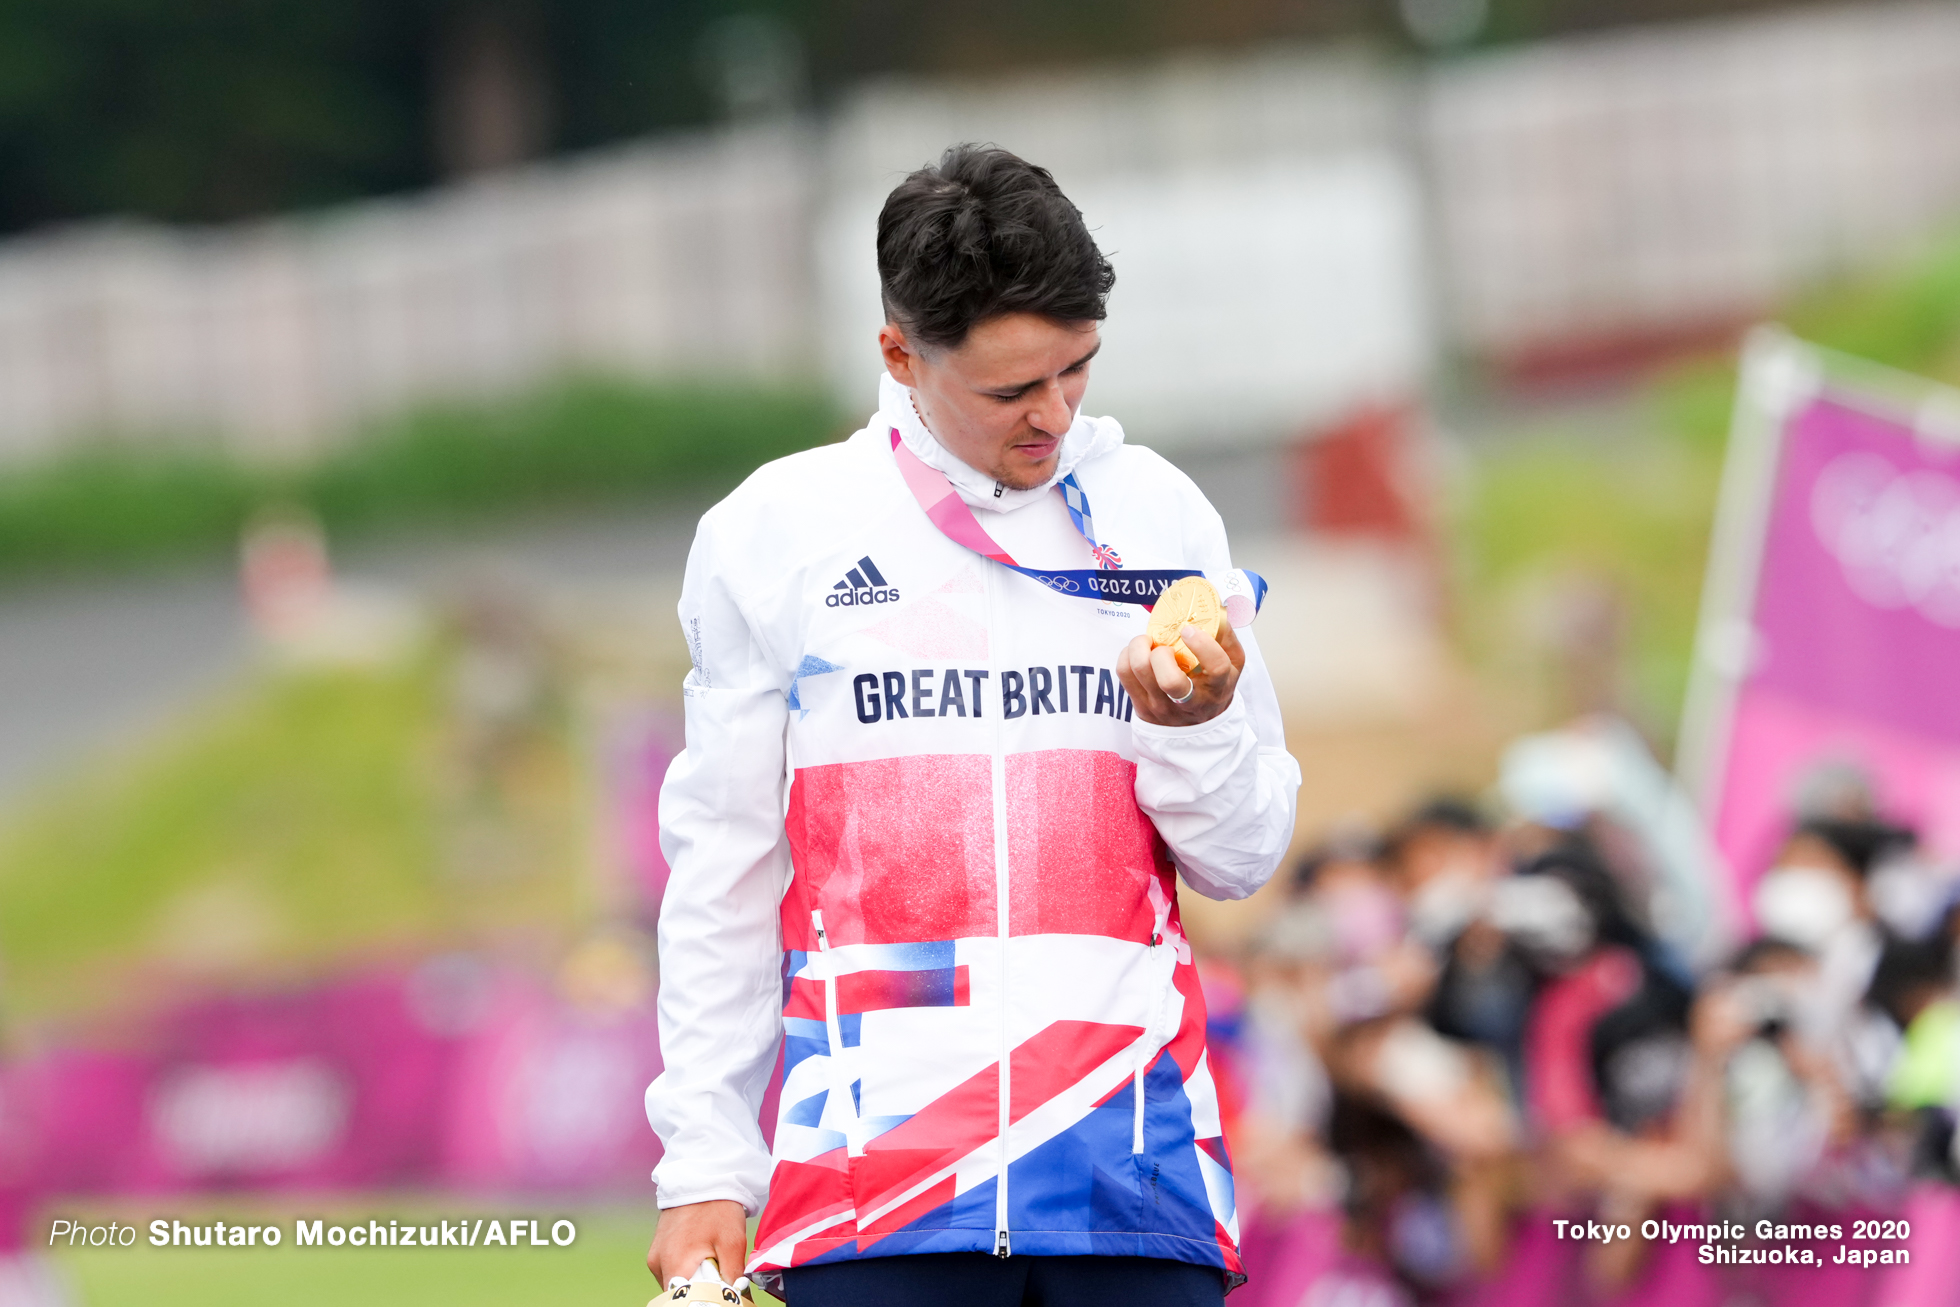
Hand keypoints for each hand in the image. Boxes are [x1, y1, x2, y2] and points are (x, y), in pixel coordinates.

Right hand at [647, 1200, 747, 1290]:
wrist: (703, 1177)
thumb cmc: (717, 1208)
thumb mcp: (732, 1242)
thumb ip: (733, 1275)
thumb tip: (737, 1296)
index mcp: (674, 1264)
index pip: (682, 1299)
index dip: (702, 1300)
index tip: (719, 1294)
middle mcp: (658, 1263)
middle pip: (678, 1293)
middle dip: (699, 1290)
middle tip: (719, 1279)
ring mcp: (656, 1256)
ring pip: (675, 1282)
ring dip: (693, 1280)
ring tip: (711, 1264)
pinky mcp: (658, 1249)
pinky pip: (672, 1270)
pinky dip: (687, 1270)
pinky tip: (702, 1256)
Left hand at [1118, 621, 1242, 725]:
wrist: (1198, 729)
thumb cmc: (1213, 688)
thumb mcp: (1232, 665)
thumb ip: (1226, 637)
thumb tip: (1215, 608)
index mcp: (1216, 688)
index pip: (1216, 668)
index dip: (1202, 644)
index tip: (1189, 630)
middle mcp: (1189, 702)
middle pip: (1170, 680)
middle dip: (1162, 653)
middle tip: (1163, 645)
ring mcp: (1162, 706)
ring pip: (1140, 671)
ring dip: (1139, 647)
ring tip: (1147, 643)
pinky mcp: (1141, 707)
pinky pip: (1124, 673)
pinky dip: (1126, 655)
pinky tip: (1137, 653)